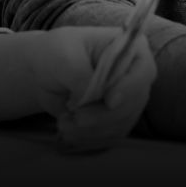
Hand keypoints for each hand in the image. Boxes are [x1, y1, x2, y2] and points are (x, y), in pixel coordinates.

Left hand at [32, 27, 156, 152]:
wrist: (43, 70)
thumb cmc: (57, 51)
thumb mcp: (65, 56)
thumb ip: (81, 74)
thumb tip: (92, 97)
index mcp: (130, 49)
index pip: (143, 71)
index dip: (129, 88)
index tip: (109, 101)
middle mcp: (134, 76)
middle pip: (134, 103)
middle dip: (104, 116)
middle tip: (77, 118)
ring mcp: (127, 100)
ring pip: (122, 123)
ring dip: (93, 130)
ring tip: (64, 123)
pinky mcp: (115, 119)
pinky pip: (111, 135)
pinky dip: (90, 137)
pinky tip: (69, 131)